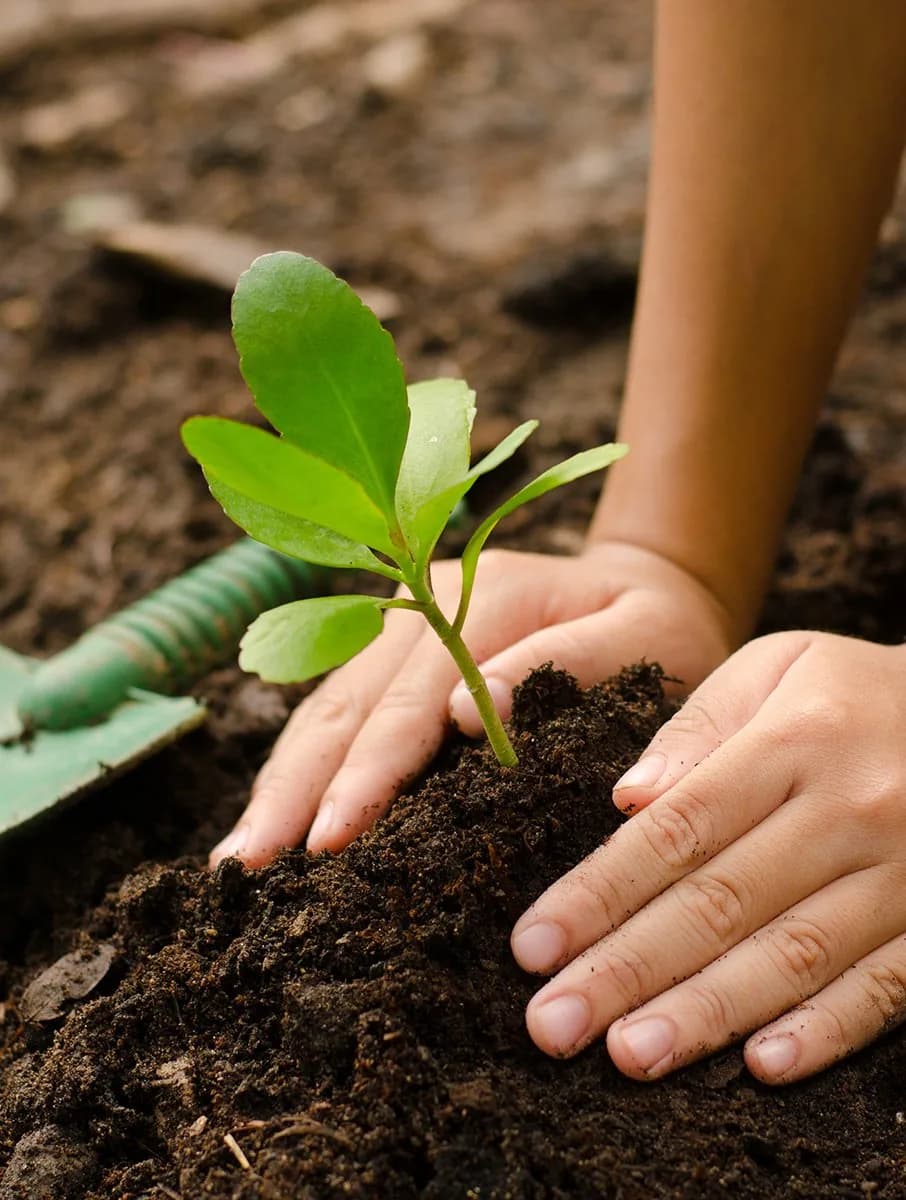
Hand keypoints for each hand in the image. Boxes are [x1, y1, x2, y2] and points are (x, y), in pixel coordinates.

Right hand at [209, 541, 732, 866]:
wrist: (648, 583)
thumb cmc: (658, 626)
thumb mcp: (646, 637)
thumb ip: (572, 662)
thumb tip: (469, 714)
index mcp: (485, 597)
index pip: (411, 699)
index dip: (367, 772)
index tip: (330, 839)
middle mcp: (424, 602)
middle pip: (345, 703)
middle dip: (295, 788)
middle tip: (248, 868)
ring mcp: (402, 623)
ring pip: (325, 706)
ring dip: (281, 781)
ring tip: (240, 857)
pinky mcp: (395, 651)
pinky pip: (336, 709)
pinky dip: (302, 765)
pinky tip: (275, 814)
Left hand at [513, 631, 905, 1083]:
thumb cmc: (850, 691)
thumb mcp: (775, 667)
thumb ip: (697, 728)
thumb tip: (626, 800)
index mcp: (793, 742)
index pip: (679, 831)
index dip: (599, 892)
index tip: (532, 946)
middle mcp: (850, 810)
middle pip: (722, 902)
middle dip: (628, 968)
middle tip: (552, 1024)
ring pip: (795, 955)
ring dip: (708, 1012)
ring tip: (629, 1055)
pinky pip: (887, 987)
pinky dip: (828, 1031)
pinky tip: (762, 1067)